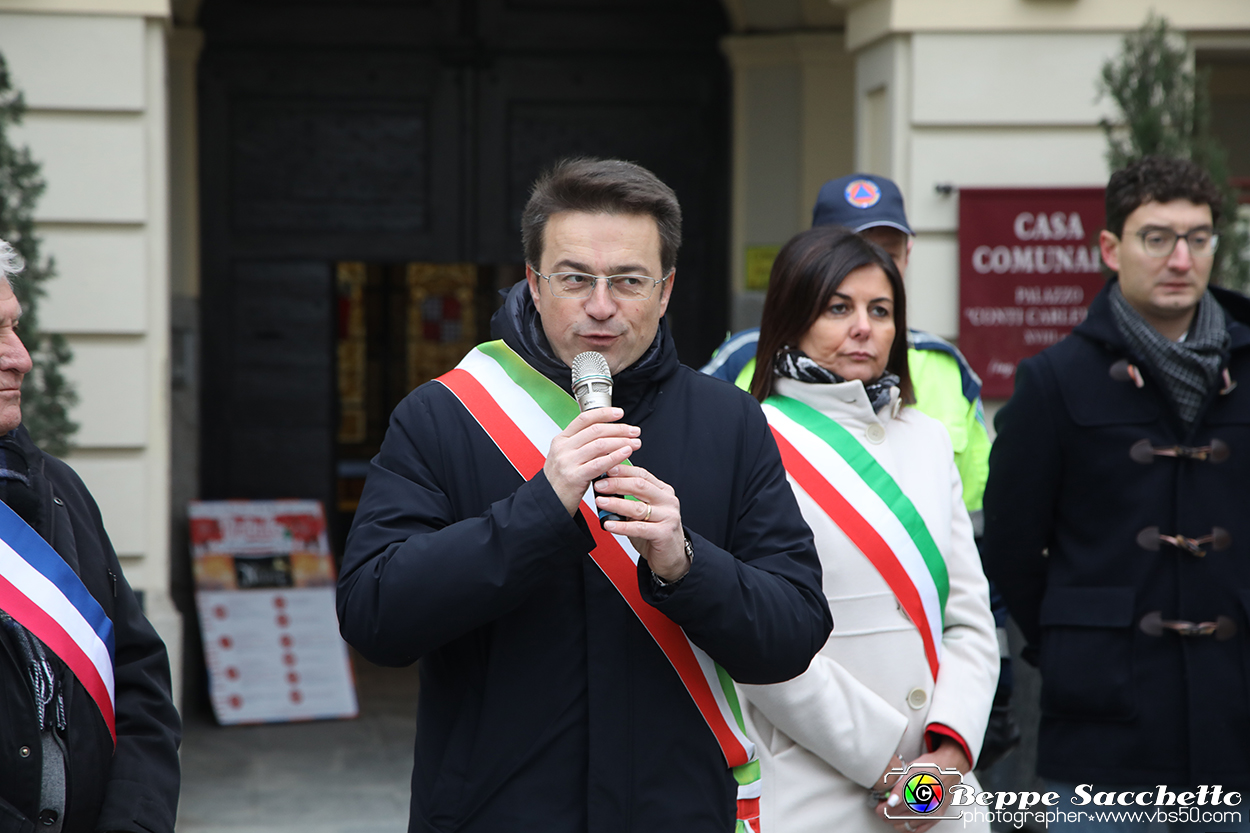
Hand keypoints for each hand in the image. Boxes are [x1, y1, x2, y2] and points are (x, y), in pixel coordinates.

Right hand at [544, 408, 640, 515]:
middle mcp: (563, 448)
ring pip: (600, 445)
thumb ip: (582, 445)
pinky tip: (626, 453)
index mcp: (561, 440)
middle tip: (634, 431)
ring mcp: (567, 462)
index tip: (619, 413)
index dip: (604, 413)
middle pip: (596, 430)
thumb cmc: (560, 481)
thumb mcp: (566, 457)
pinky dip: (615, 456)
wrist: (548, 503)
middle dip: (619, 429)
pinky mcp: (574, 477)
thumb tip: (608, 435)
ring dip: (621, 442)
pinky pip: (599, 463)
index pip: (584, 419)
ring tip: (635, 443)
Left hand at [593, 464, 688, 581]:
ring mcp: (668, 516)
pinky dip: (621, 526)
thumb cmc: (654, 532)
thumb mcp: (644, 511)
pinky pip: (639, 528)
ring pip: (637, 507)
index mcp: (663, 491)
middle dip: (616, 484)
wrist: (671, 556)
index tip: (606, 469)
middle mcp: (668, 501)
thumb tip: (606, 487)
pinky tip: (608, 524)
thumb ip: (631, 499)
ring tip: (600, 502)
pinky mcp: (664, 533)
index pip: (642, 474)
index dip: (623, 471)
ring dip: (616, 504)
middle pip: (640, 486)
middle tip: (599, 485)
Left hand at [874, 740, 969, 832]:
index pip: (891, 807)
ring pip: (906, 825)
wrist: (950, 769)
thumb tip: (890, 799)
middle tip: (882, 807)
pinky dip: (909, 827)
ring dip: (896, 821)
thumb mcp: (910, 769)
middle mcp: (924, 804)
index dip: (881, 808)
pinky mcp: (936, 817)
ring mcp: (930, 813)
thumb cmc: (930, 767)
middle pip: (896, 818)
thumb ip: (898, 785)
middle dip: (886, 814)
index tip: (878, 804)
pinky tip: (904, 820)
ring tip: (892, 813)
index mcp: (915, 791)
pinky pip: (918, 829)